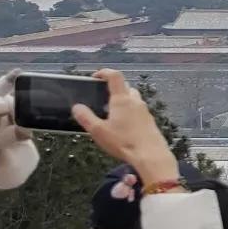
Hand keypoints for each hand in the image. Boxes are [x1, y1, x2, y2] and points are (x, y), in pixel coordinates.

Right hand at [72, 70, 180, 188]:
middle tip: (101, 98)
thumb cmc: (124, 142)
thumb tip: (77, 107)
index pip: (115, 76)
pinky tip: (123, 124)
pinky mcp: (150, 121)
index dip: (105, 72)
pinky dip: (129, 111)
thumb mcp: (98, 131)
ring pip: (133, 99)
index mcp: (122, 100)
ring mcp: (145, 111)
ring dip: (122, 100)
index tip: (96, 76)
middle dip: (113, 89)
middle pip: (125, 87)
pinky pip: (138, 110)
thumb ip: (86, 117)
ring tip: (110, 112)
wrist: (150, 155)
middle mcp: (136, 101)